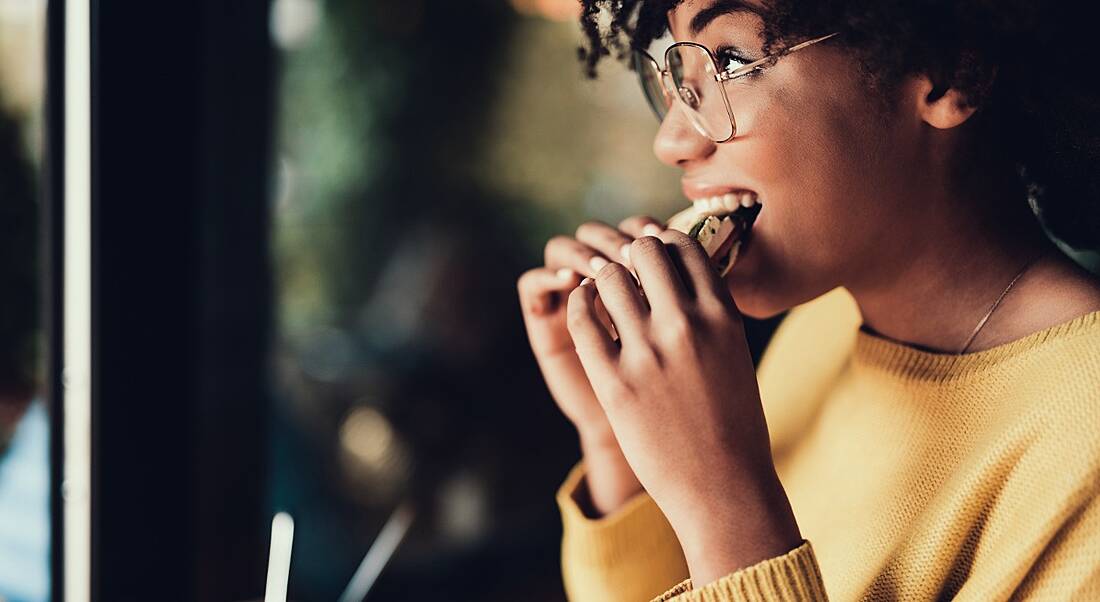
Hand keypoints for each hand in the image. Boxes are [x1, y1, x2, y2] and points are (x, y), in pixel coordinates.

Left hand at [565, 230, 801, 584]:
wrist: (722, 488)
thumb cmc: (733, 426)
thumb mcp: (734, 356)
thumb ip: (711, 315)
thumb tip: (682, 279)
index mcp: (723, 316)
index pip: (685, 246)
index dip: (662, 240)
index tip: (650, 249)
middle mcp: (686, 325)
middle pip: (645, 250)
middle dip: (630, 253)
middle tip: (622, 266)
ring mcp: (648, 352)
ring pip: (610, 278)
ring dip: (602, 277)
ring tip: (600, 288)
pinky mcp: (614, 381)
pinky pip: (583, 318)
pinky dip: (579, 303)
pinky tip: (583, 308)